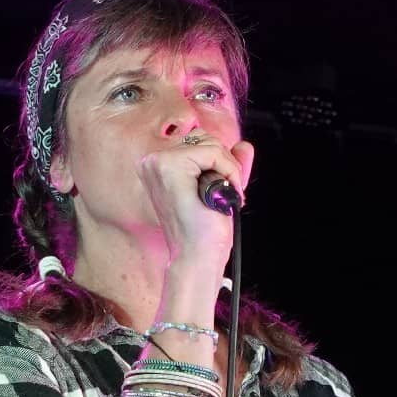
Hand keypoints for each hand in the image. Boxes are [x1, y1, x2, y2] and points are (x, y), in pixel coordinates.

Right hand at [137, 137, 254, 267]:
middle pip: (203, 138)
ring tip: (224, 196)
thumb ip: (230, 165)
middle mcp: (152, 162)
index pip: (197, 143)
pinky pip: (213, 152)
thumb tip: (245, 145)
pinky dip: (229, 171)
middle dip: (225, 164)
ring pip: (210, 143)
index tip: (224, 192)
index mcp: (157, 167)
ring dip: (228, 169)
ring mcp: (158, 163)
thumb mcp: (220, 191)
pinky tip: (225, 193)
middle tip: (227, 195)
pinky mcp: (170, 166)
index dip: (220, 164)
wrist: (197, 257)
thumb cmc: (204, 233)